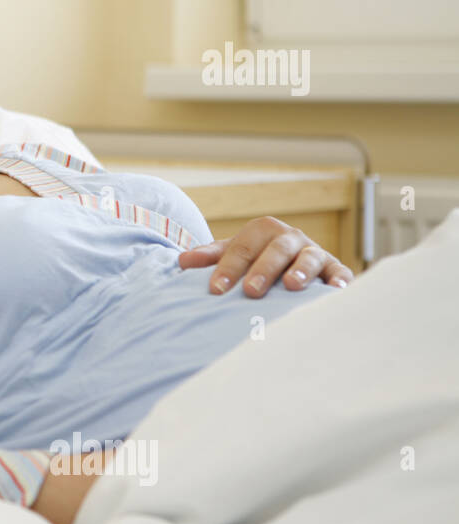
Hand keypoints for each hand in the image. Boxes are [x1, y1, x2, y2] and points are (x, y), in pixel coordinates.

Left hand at [177, 215, 353, 297]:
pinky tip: (337, 291)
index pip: (242, 248)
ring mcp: (315, 253)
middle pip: (277, 249)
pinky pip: (341, 273)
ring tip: (292, 285)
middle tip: (251, 291)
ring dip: (301, 269)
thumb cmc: (255, 261)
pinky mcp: (335, 270)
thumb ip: (210, 257)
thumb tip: (182, 261)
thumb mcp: (233, 255)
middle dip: (263, 269)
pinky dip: (341, 280)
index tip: (215, 290)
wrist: (290, 264)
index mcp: (263, 231)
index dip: (228, 267)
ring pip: (310, 257)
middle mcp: (290, 238)